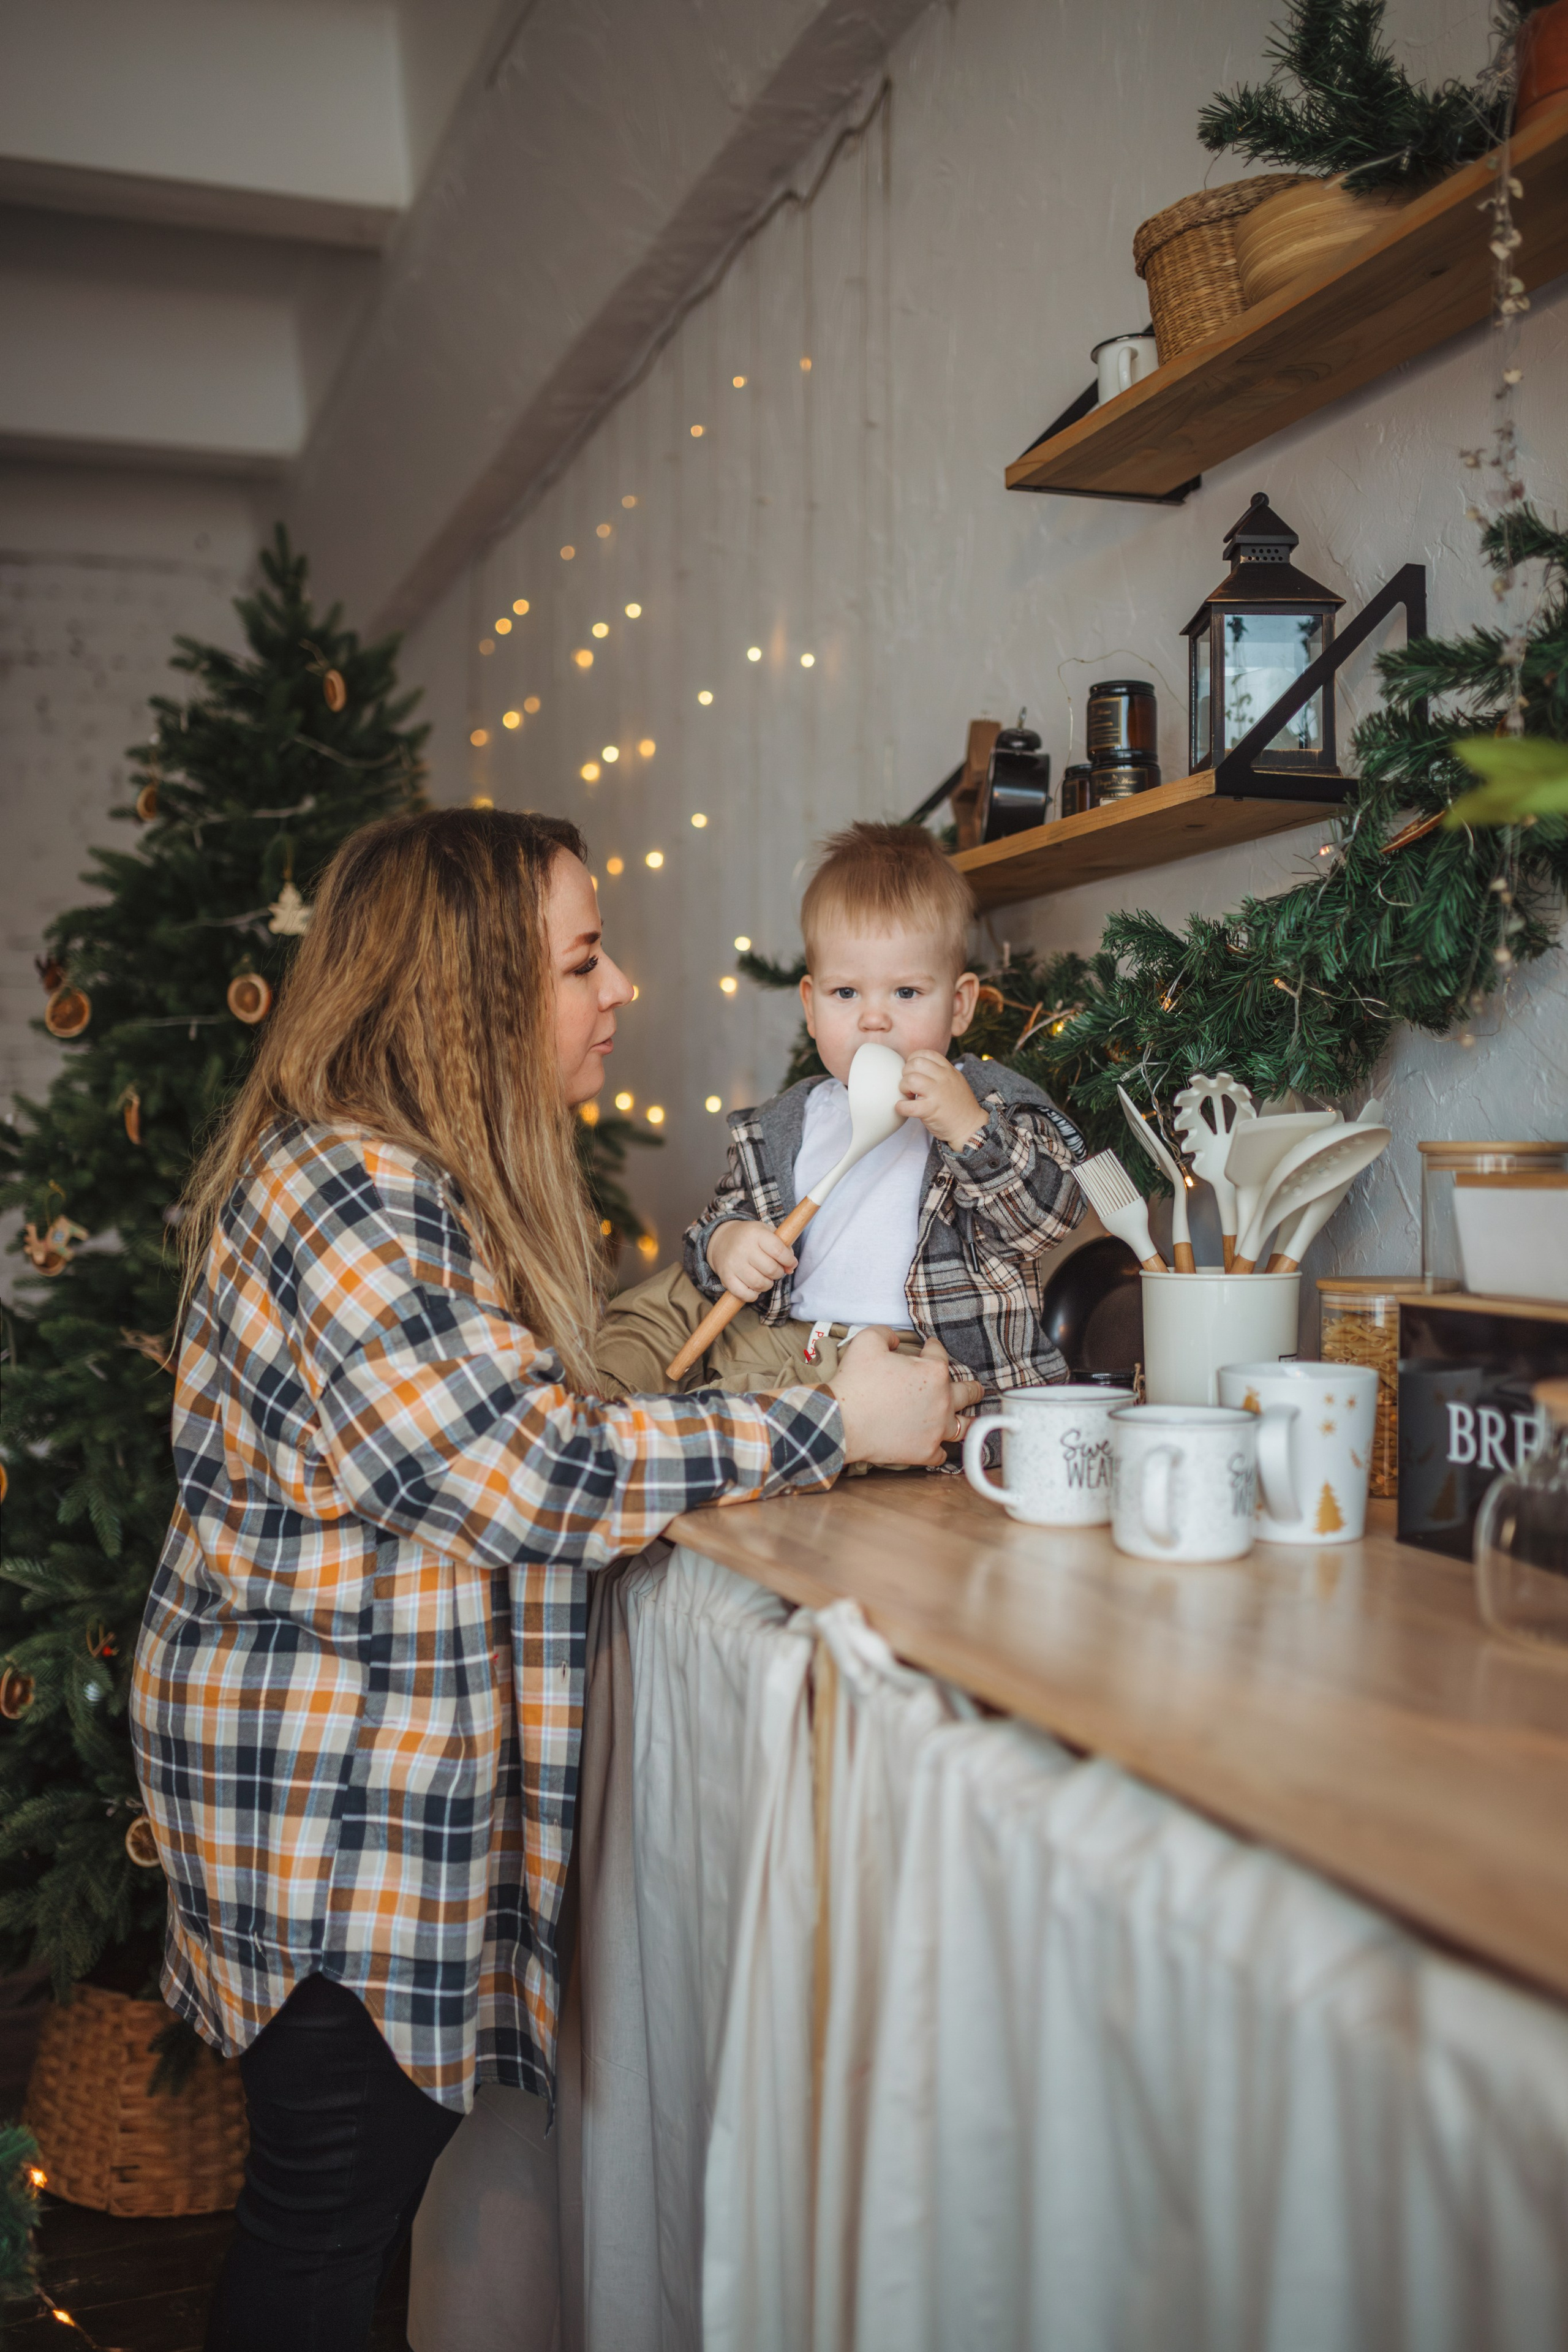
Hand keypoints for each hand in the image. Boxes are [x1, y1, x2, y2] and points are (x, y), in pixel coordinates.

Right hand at [707, 1217, 796, 1302]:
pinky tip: (754, 1287)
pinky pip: (744, 1294)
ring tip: (765, 1277)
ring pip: (759, 1284)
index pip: (778, 1251)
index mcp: (756, 1234)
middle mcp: (743, 1248)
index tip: (791, 1263)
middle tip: (775, 1270)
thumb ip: (784, 1248)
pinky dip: (753, 1295)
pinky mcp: (726, 1278)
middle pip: (771, 1269)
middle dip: (779, 1273)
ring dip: (767, 1284)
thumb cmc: (751, 1238)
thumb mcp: (768, 1233)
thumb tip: (790, 1268)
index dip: (789, 1260)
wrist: (721, 1239)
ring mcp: (733, 1264)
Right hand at [829, 1332, 983, 1466]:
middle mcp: (942, 1400)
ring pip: (963, 1425)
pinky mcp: (925, 1452)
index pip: (940, 1354)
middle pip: (967, 1392)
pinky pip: (942, 1454)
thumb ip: (886, 1333)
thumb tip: (895, 1340)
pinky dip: (940, 1449)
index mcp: (934, 1372)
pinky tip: (937, 1445)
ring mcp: (936, 1429)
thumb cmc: (855, 1381)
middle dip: (972, 1388)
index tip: (930, 1347)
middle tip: (976, 1388)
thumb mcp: (867, 1341)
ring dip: (967, 1420)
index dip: (933, 1348)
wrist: (841, 1421)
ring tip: (970, 1418)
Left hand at [897, 1051, 985, 1150]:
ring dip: (903, 1087)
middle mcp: (944, 1078)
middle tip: (908, 1084)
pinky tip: (902, 1108)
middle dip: (906, 1072)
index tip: (912, 1071)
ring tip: (907, 1095)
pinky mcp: (931, 1110)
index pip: (926, 1053)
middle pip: (916, 1063)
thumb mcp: (954, 1081)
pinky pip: (908, 1106)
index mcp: (949, 1070)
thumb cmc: (958, 1105)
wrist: (970, 1127)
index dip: (914, 1060)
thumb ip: (939, 1071)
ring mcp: (937, 1094)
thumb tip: (916, 1065)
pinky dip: (901, 1107)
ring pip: (910, 1080)